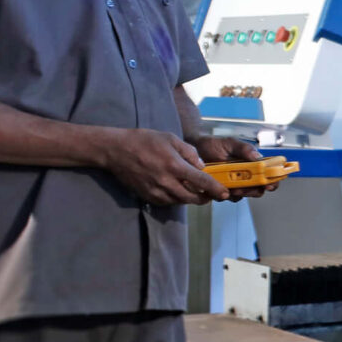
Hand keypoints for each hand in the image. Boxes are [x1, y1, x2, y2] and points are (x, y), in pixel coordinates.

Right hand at [93, 127, 228, 205]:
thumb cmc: (145, 140)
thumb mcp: (171, 139)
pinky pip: (167, 202)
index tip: (225, 194)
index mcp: (175, 166)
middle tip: (211, 195)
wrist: (116, 150)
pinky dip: (176, 200)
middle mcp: (166, 182)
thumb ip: (189, 152)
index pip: (201, 182)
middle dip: (205, 198)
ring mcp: (155, 191)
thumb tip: (201, 166)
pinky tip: (178, 192)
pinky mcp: (147, 196)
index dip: (215, 189)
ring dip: (190, 199)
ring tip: (196, 193)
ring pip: (180, 202)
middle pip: (192, 198)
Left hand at [190, 135, 281, 200]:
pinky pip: (225, 197)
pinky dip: (223, 195)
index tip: (268, 184)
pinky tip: (218, 187)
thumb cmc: (214, 144)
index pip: (269, 175)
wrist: (194, 148)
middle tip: (245, 188)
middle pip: (258, 189)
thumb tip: (257, 157)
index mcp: (253, 164)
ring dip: (238, 194)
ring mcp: (233, 183)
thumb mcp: (230, 143)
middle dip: (254, 191)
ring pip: (242, 196)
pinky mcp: (220, 189)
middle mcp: (246, 175)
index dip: (272, 181)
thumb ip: (244, 149)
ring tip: (231, 188)